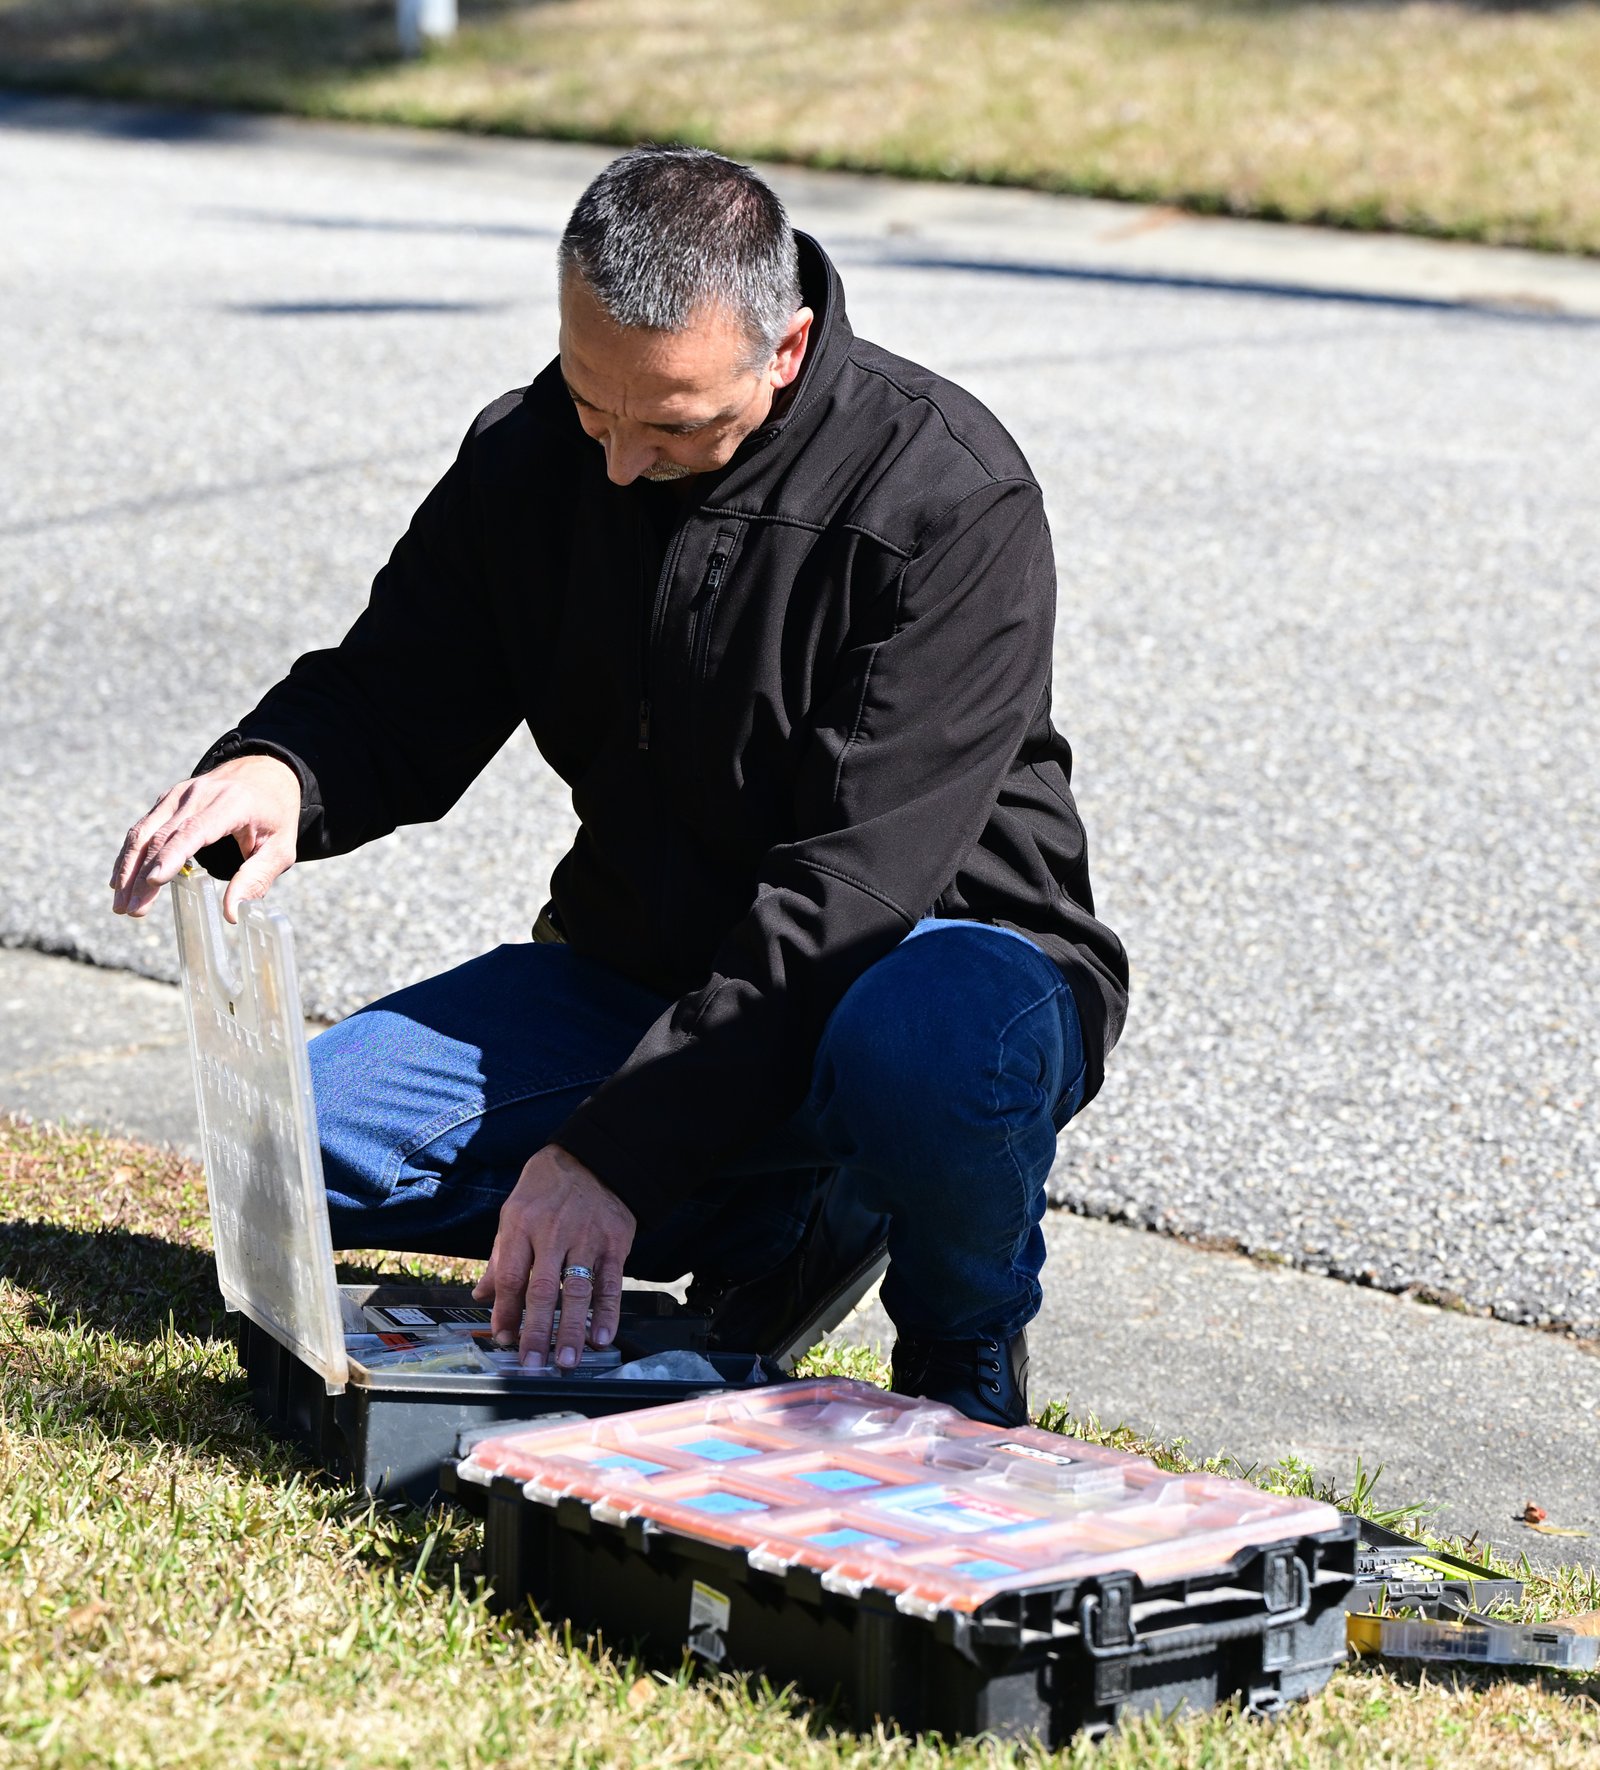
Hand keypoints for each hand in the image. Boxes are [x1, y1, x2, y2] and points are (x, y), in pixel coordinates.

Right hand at [110, 754, 300, 923]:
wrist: (266, 772)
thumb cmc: (276, 815)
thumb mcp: (281, 848)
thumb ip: (257, 878)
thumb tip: (231, 914)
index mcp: (232, 803)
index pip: (195, 830)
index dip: (172, 856)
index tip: (153, 880)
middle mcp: (200, 794)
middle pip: (162, 836)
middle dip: (142, 875)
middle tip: (132, 910)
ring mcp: (180, 794)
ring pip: (144, 832)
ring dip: (128, 869)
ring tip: (122, 905)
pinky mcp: (169, 800)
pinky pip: (144, 828)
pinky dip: (130, 855)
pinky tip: (121, 881)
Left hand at [472, 1144, 634, 1369]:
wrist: (595, 1158)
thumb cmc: (548, 1187)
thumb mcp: (514, 1212)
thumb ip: (500, 1257)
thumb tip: (482, 1296)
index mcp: (522, 1225)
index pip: (510, 1275)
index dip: (505, 1311)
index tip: (504, 1338)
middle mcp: (553, 1233)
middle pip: (542, 1290)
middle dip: (536, 1331)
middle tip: (532, 1364)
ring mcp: (586, 1239)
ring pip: (577, 1291)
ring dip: (572, 1330)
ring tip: (567, 1360)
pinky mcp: (614, 1244)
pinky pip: (610, 1283)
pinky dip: (607, 1312)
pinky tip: (602, 1337)